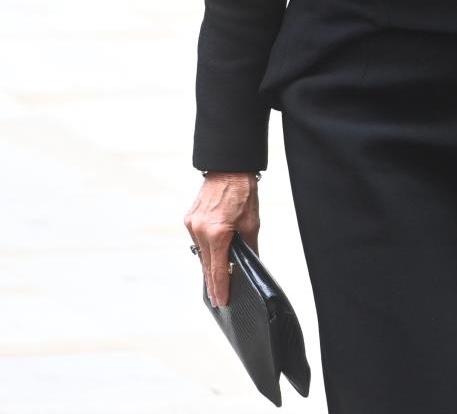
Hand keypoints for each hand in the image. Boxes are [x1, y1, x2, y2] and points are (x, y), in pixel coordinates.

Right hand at [184, 172, 259, 307]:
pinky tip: (211, 258)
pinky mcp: (189, 219)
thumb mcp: (252, 223)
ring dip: (208, 266)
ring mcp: (191, 225)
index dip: (220, 287)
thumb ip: (248, 247)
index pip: (218, 269)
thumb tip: (249, 264)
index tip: (221, 302)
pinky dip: (205, 250)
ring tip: (216, 283)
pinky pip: (197, 241)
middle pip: (206, 265)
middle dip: (213, 283)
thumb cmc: (243, 194)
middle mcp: (200, 231)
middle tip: (217, 300)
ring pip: (201, 253)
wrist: (229, 169)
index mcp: (217, 233)